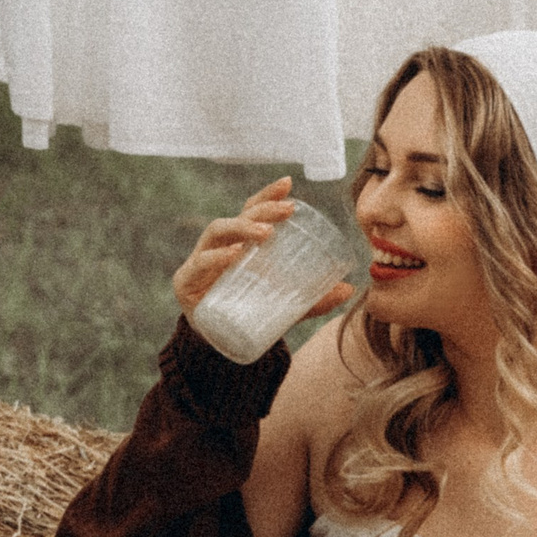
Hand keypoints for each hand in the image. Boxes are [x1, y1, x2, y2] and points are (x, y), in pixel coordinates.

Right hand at [172, 177, 355, 322]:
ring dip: (241, 228)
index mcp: (240, 245)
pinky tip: (234, 255)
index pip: (250, 211)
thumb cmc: (249, 316)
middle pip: (236, 217)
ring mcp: (200, 263)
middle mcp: (218, 248)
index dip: (267, 196)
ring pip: (217, 233)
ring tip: (266, 233)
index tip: (288, 185)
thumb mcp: (285, 307)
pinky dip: (216, 258)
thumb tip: (350, 289)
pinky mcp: (186, 284)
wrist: (218, 351)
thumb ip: (313, 299)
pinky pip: (200, 264)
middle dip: (261, 209)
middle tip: (286, 211)